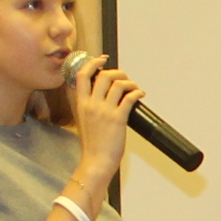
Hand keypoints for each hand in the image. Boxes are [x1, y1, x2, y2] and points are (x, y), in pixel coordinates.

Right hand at [73, 58, 142, 179]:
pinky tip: (140, 95)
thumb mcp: (84, 121)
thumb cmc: (92, 145)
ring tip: (134, 87)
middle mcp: (92, 104)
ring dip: (129, 82)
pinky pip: (129, 98)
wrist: (96, 161)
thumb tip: (100, 96)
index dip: (93, 63)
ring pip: (118, 84)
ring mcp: (105, 111)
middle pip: (104, 76)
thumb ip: (89, 107)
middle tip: (124, 77)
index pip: (82, 75)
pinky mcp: (118, 119)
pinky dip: (137, 93)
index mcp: (81, 104)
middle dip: (117, 72)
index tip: (102, 59)